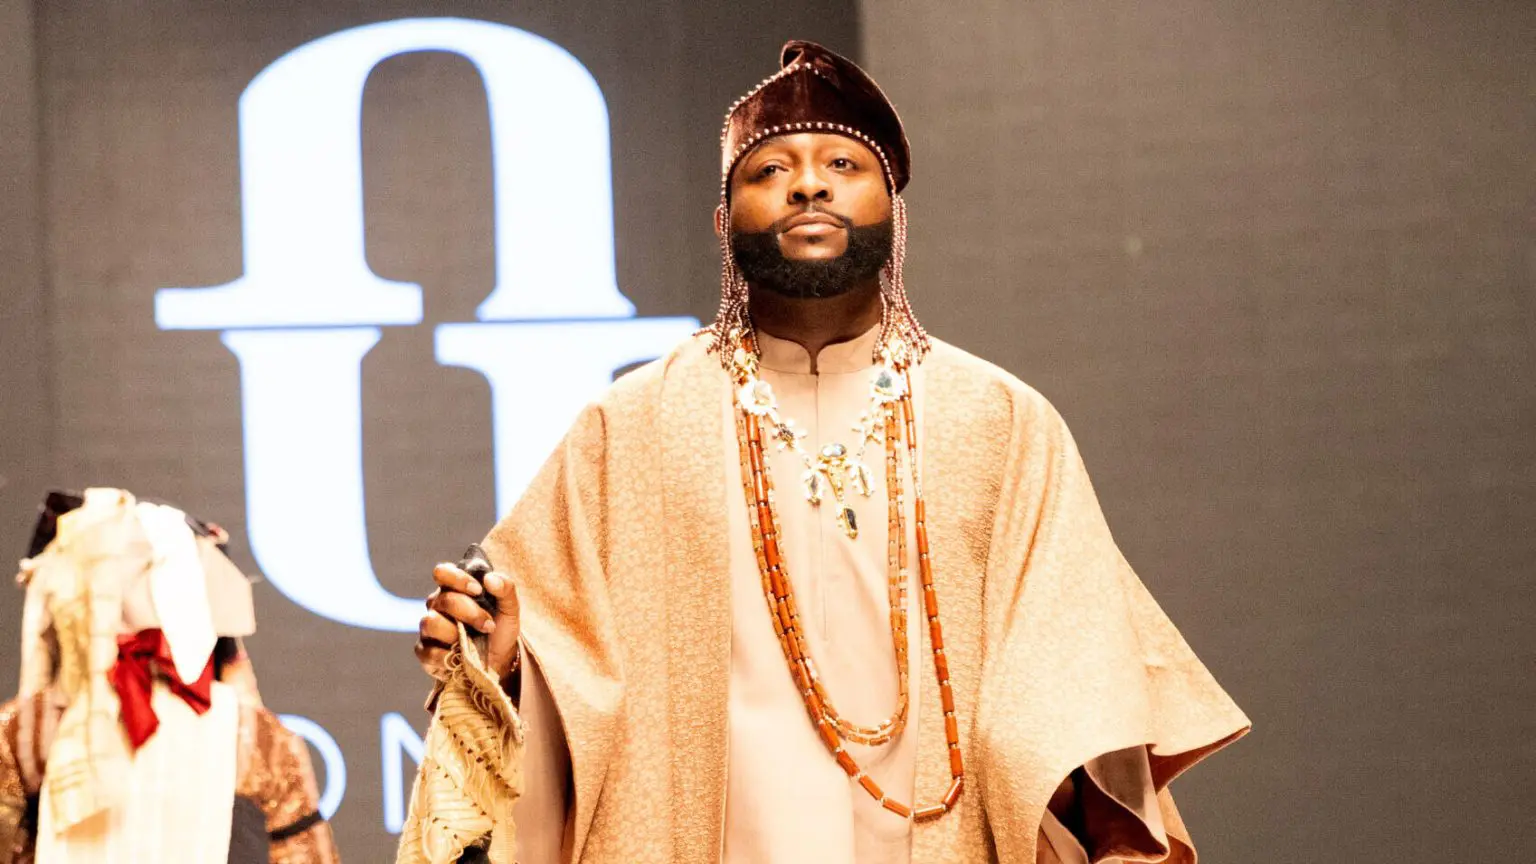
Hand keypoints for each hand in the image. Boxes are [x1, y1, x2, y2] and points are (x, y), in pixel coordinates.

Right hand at [415, 562, 520, 680]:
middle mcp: (437, 606)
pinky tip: (461, 657)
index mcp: (453, 589)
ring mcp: (429, 629)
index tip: (478, 590)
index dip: (458, 579)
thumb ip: (506, 588)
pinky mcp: (425, 653)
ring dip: (455, 633)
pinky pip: (428, 652)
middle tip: (489, 625)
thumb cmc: (500, 629)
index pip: (442, 572)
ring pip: (430, 623)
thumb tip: (490, 578)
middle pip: (444, 600)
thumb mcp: (509, 608)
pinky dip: (447, 656)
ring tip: (472, 642)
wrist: (499, 661)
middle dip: (470, 613)